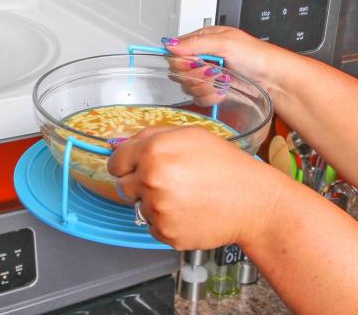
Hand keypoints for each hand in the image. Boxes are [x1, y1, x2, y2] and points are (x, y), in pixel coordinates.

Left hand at [108, 126, 282, 249]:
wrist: (252, 201)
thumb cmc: (225, 165)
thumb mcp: (190, 135)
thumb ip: (152, 136)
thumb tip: (126, 145)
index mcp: (154, 152)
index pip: (115, 162)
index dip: (123, 164)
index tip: (130, 168)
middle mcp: (151, 181)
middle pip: (122, 187)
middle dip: (137, 184)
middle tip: (164, 182)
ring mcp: (158, 209)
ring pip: (139, 207)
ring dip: (154, 203)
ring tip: (183, 196)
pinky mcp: (166, 233)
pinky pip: (153, 226)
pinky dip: (165, 221)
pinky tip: (187, 211)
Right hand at [164, 26, 290, 98]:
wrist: (273, 79)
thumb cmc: (256, 56)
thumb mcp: (226, 42)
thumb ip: (196, 43)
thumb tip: (170, 44)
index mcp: (203, 40)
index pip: (176, 52)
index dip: (182, 61)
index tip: (195, 63)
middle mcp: (202, 58)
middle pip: (179, 71)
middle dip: (196, 75)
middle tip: (213, 71)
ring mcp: (206, 76)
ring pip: (188, 86)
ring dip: (206, 86)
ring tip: (222, 80)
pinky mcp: (211, 91)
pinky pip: (198, 98)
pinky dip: (210, 96)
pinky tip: (222, 90)